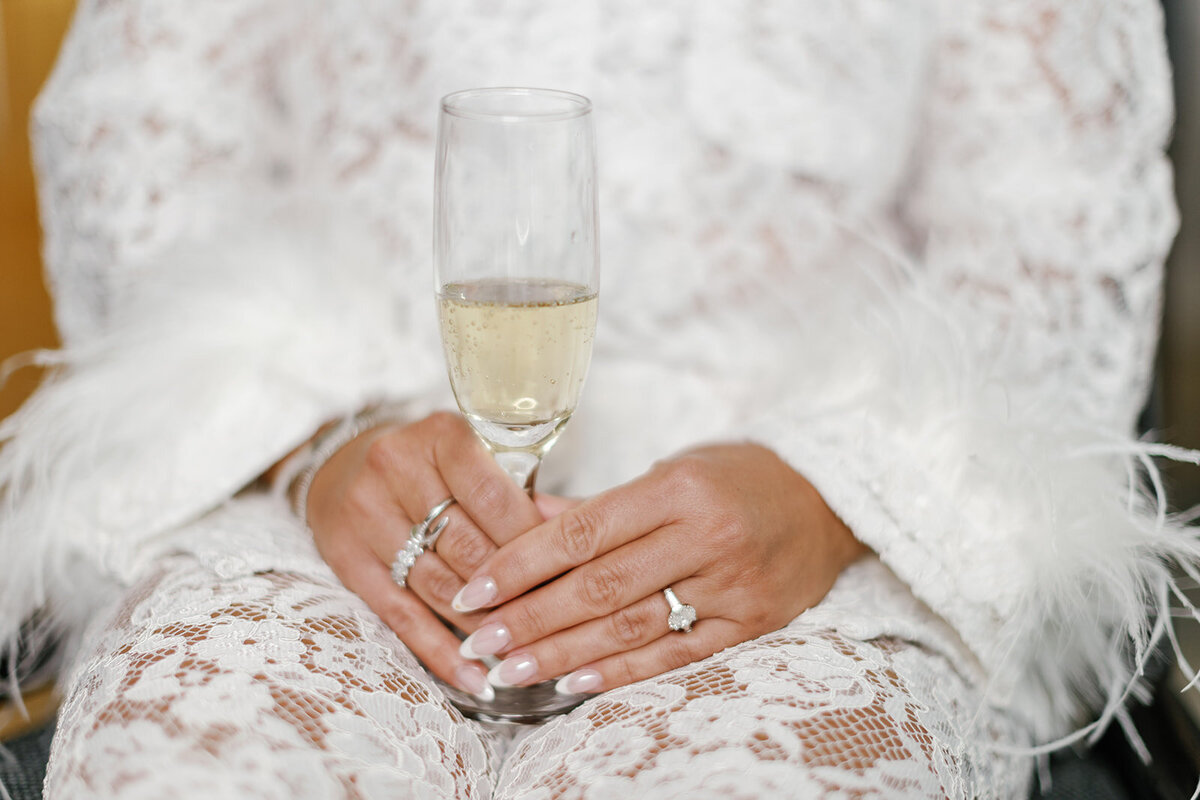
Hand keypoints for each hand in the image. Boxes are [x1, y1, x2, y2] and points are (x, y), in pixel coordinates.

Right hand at [305, 410, 543, 699]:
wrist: (344, 467)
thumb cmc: (434, 465)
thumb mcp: (476, 458)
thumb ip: (524, 493)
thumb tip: (574, 537)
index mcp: (440, 434)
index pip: (496, 498)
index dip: (534, 543)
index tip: (568, 574)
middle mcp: (396, 467)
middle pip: (469, 547)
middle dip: (515, 591)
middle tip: (554, 622)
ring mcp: (365, 515)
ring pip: (438, 587)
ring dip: (485, 626)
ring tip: (524, 654)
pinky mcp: (346, 560)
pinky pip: (402, 617)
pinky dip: (442, 653)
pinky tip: (476, 678)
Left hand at [449, 443, 866, 693]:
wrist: (825, 501)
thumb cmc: (733, 478)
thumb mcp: (669, 472)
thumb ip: (600, 508)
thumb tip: (520, 529)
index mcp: (678, 488)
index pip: (583, 532)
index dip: (522, 565)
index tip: (475, 590)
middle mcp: (707, 536)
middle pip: (600, 586)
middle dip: (531, 618)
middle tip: (479, 642)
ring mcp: (734, 585)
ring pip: (632, 626)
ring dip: (563, 654)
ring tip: (509, 672)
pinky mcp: (752, 623)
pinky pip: (678, 656)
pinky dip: (622, 673)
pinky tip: (575, 685)